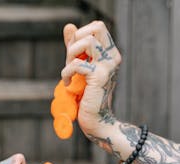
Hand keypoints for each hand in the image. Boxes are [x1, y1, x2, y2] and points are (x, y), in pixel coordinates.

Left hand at [61, 21, 121, 139]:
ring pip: (86, 41)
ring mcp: (108, 66)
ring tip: (69, 71)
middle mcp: (112, 57)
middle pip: (96, 27)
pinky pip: (77, 64)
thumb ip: (74, 48)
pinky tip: (68, 84)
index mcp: (110, 53)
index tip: (74, 55)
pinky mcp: (99, 77)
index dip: (80, 35)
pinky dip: (67, 73)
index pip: (96, 27)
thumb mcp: (79, 68)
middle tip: (71, 59)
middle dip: (77, 40)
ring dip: (71, 55)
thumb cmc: (87, 97)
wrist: (96, 121)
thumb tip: (69, 26)